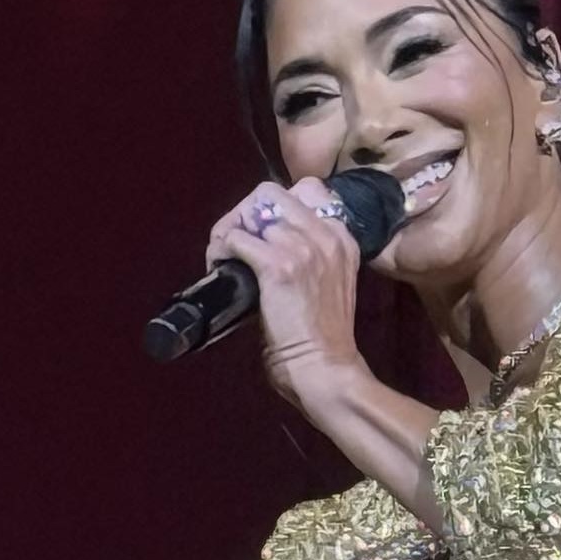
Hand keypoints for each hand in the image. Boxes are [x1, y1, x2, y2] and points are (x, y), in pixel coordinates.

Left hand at [205, 177, 361, 408]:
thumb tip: (270, 244)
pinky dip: (220, 250)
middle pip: (270, 194)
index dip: (273, 207)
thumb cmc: (325, 338)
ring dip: (228, 232)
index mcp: (342, 238)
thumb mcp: (330, 284)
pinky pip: (236, 238)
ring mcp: (302, 248)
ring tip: (223, 258)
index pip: (306, 191)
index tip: (261, 233)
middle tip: (234, 243)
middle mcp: (325, 235)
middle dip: (244, 214)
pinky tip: (218, 268)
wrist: (325, 369)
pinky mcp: (277, 265)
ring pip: (249, 212)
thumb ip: (313, 258)